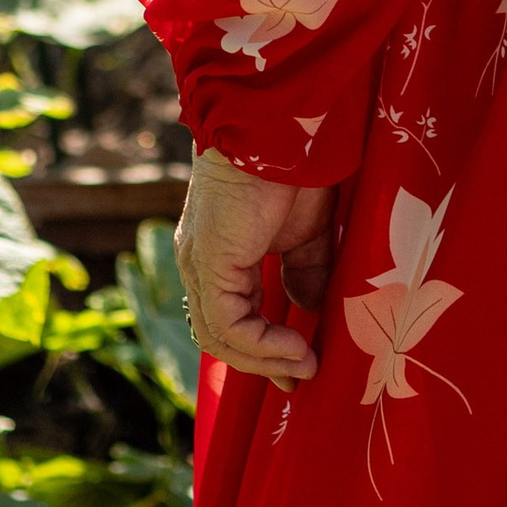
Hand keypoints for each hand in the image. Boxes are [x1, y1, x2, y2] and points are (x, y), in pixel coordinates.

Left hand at [176, 147, 332, 387]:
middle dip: (263, 362)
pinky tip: (297, 346)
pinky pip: (228, 325)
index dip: (263, 346)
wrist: (280, 129)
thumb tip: (307, 312)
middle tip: (301, 377)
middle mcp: (199, 262)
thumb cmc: (293, 168)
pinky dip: (262, 344)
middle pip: (221, 334)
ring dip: (266, 358)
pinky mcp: (209, 263)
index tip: (301, 362)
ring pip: (220, 337)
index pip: (229, 316)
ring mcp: (199, 263)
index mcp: (217, 252)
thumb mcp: (305, 233)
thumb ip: (304, 273)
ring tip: (306, 363)